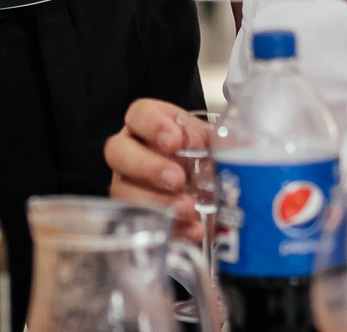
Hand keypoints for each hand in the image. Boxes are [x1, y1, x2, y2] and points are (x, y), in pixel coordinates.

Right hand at [104, 98, 212, 244]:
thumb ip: (212, 139)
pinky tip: (192, 230)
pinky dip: (170, 229)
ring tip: (188, 209)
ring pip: (122, 190)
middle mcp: (127, 149)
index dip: (153, 126)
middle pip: (118, 152)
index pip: (139, 116)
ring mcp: (125, 182)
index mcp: (145, 122)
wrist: (197, 178)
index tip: (175, 141)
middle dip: (148, 167)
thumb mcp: (205, 138)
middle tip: (177, 179)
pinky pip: (140, 222)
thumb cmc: (196, 150)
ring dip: (156, 201)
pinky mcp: (132, 212)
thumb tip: (228, 147)